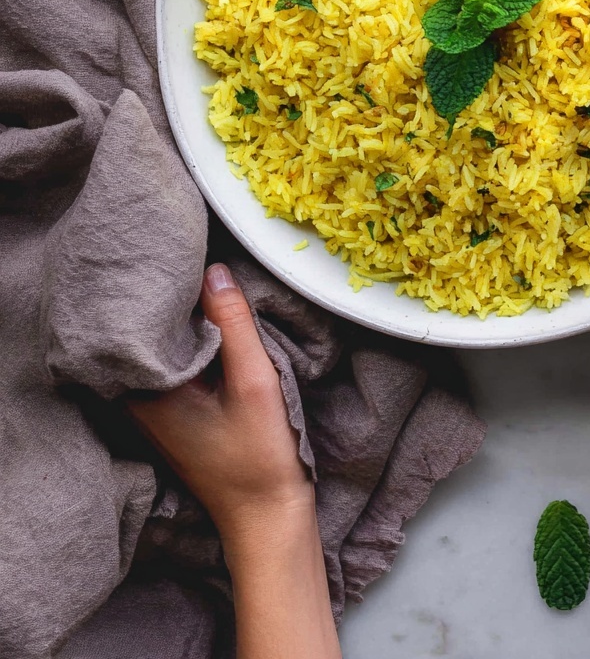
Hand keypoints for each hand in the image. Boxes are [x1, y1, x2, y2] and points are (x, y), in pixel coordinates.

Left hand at [130, 265, 340, 657]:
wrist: (266, 517)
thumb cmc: (259, 457)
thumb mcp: (254, 382)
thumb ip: (234, 325)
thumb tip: (214, 269)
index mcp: (147, 391)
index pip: (145, 320)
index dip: (166, 285)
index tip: (186, 253)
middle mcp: (140, 398)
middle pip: (152, 330)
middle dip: (177, 298)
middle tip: (203, 259)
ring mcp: (156, 407)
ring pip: (166, 344)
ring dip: (189, 319)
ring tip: (212, 283)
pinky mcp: (175, 411)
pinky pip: (179, 360)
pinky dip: (196, 341)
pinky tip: (219, 325)